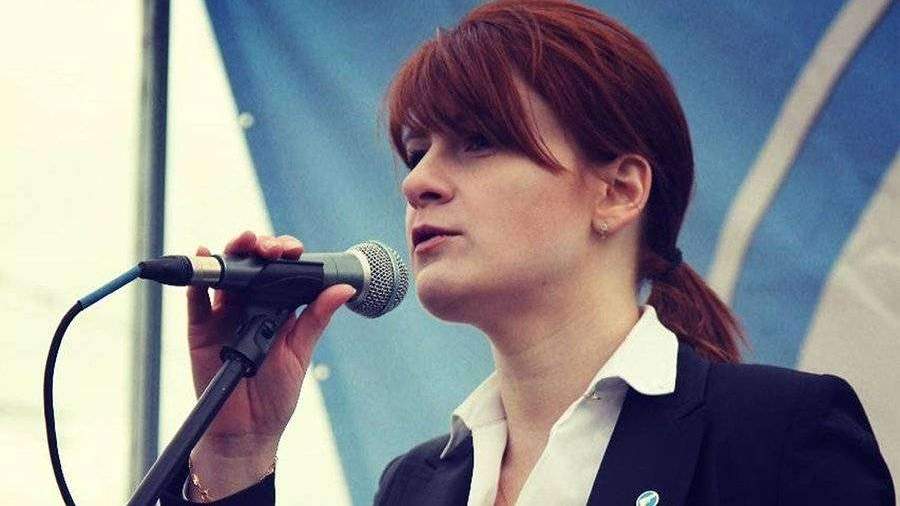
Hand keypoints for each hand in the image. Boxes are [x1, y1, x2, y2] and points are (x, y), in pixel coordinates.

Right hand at [185, 231, 355, 498]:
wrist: (247, 432)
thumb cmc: (276, 394)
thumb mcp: (300, 351)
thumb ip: (316, 318)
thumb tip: (344, 289)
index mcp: (277, 307)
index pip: (281, 271)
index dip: (285, 254)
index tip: (293, 250)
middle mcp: (249, 305)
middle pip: (251, 265)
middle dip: (259, 246)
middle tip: (269, 247)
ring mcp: (223, 315)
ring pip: (224, 275)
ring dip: (231, 253)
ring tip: (242, 243)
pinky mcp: (200, 330)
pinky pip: (196, 301)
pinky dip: (197, 280)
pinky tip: (204, 257)